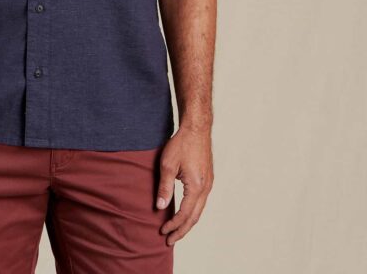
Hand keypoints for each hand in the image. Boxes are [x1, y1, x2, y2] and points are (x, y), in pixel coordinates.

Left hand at [155, 124, 213, 245]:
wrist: (197, 128)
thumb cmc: (181, 144)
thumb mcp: (168, 165)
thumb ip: (164, 187)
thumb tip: (160, 207)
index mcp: (196, 187)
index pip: (184, 214)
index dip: (173, 225)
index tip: (162, 232)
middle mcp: (206, 188)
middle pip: (194, 217)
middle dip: (182, 230)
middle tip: (170, 240)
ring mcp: (209, 183)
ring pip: (199, 210)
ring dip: (188, 222)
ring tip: (176, 230)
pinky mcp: (208, 178)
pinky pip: (201, 201)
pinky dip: (192, 211)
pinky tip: (185, 212)